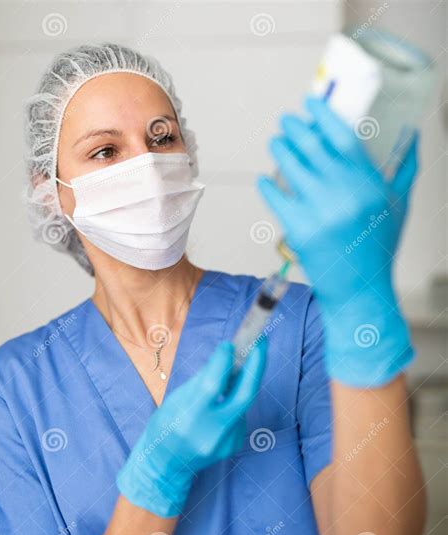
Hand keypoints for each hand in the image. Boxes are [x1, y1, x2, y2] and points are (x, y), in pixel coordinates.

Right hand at [117, 340, 266, 516]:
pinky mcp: (234, 445)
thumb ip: (201, 381)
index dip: (222, 362)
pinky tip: (225, 398)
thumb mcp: (175, 400)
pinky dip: (236, 401)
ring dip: (244, 381)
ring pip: (243, 404)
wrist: (166, 466)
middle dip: (256, 365)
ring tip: (243, 362)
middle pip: (244, 396)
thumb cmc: (165, 426)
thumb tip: (225, 356)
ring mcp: (225, 442)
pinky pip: (240, 415)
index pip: (212, 385)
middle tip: (261, 342)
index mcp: (189, 418)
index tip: (228, 344)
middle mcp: (211, 432)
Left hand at [257, 97, 417, 386]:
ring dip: (279, 150)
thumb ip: (404, 166)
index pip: (343, 136)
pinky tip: (266, 180)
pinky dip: (268, 185)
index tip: (309, 102)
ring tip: (276, 144)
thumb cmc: (377, 247)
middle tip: (285, 122)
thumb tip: (410, 131)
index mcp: (370, 184)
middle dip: (294, 128)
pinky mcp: (299, 231)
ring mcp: (320, 213)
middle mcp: (346, 194)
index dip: (323, 115)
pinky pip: (276, 198)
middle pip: (312, 146)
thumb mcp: (398, 205)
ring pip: (291, 168)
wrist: (359, 290)